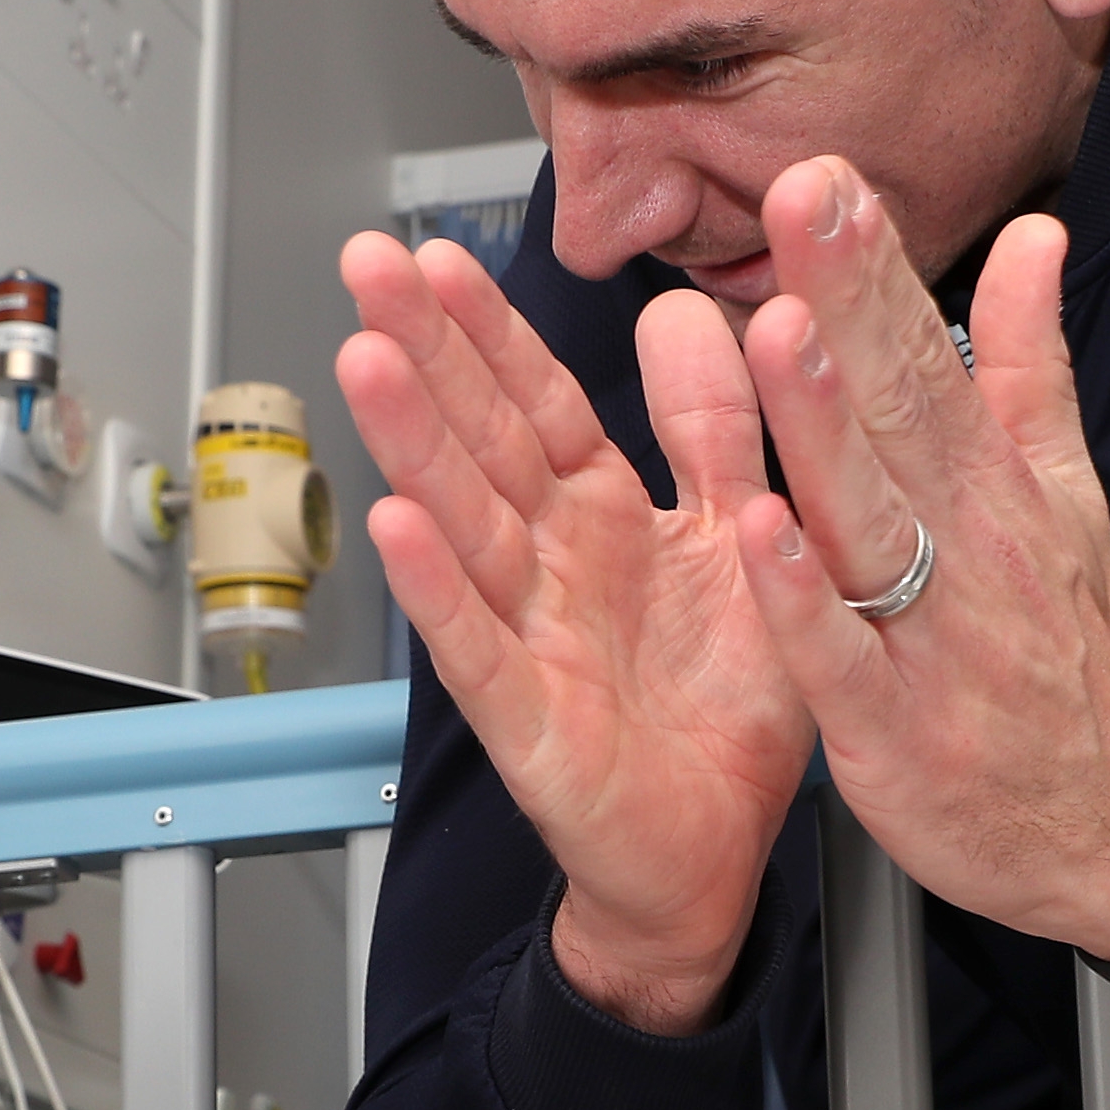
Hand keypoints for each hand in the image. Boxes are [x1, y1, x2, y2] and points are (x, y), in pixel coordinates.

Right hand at [336, 231, 813, 1033]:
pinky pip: (480, 647)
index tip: (439, 254)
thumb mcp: (744, 540)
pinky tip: (394, 528)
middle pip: (482, 442)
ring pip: (464, 526)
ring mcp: (532, 639)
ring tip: (365, 362)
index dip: (490, 329)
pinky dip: (437, 590)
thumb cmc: (724, 713)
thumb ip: (719, 432)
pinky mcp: (532, 723)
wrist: (717, 855)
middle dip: (425, 352)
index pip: (538, 402)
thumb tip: (691, 311)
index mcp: (605, 518)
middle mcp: (555, 567)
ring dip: (412, 445)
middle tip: (368, 265)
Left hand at [702, 160, 1109, 1057]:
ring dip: (825, 429)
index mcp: (997, 487)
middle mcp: (970, 548)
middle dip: (850, 303)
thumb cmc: (1070, 660)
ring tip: (781, 333)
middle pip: (902, 412)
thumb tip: (1034, 237)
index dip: (878, 267)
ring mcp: (934, 641)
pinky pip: (842, 659)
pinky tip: (759, 534)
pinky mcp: (895, 733)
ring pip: (871, 521)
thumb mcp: (1065, 502)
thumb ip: (1031, 368)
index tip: (830, 175)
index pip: (931, 356)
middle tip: (805, 197)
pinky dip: (805, 599)